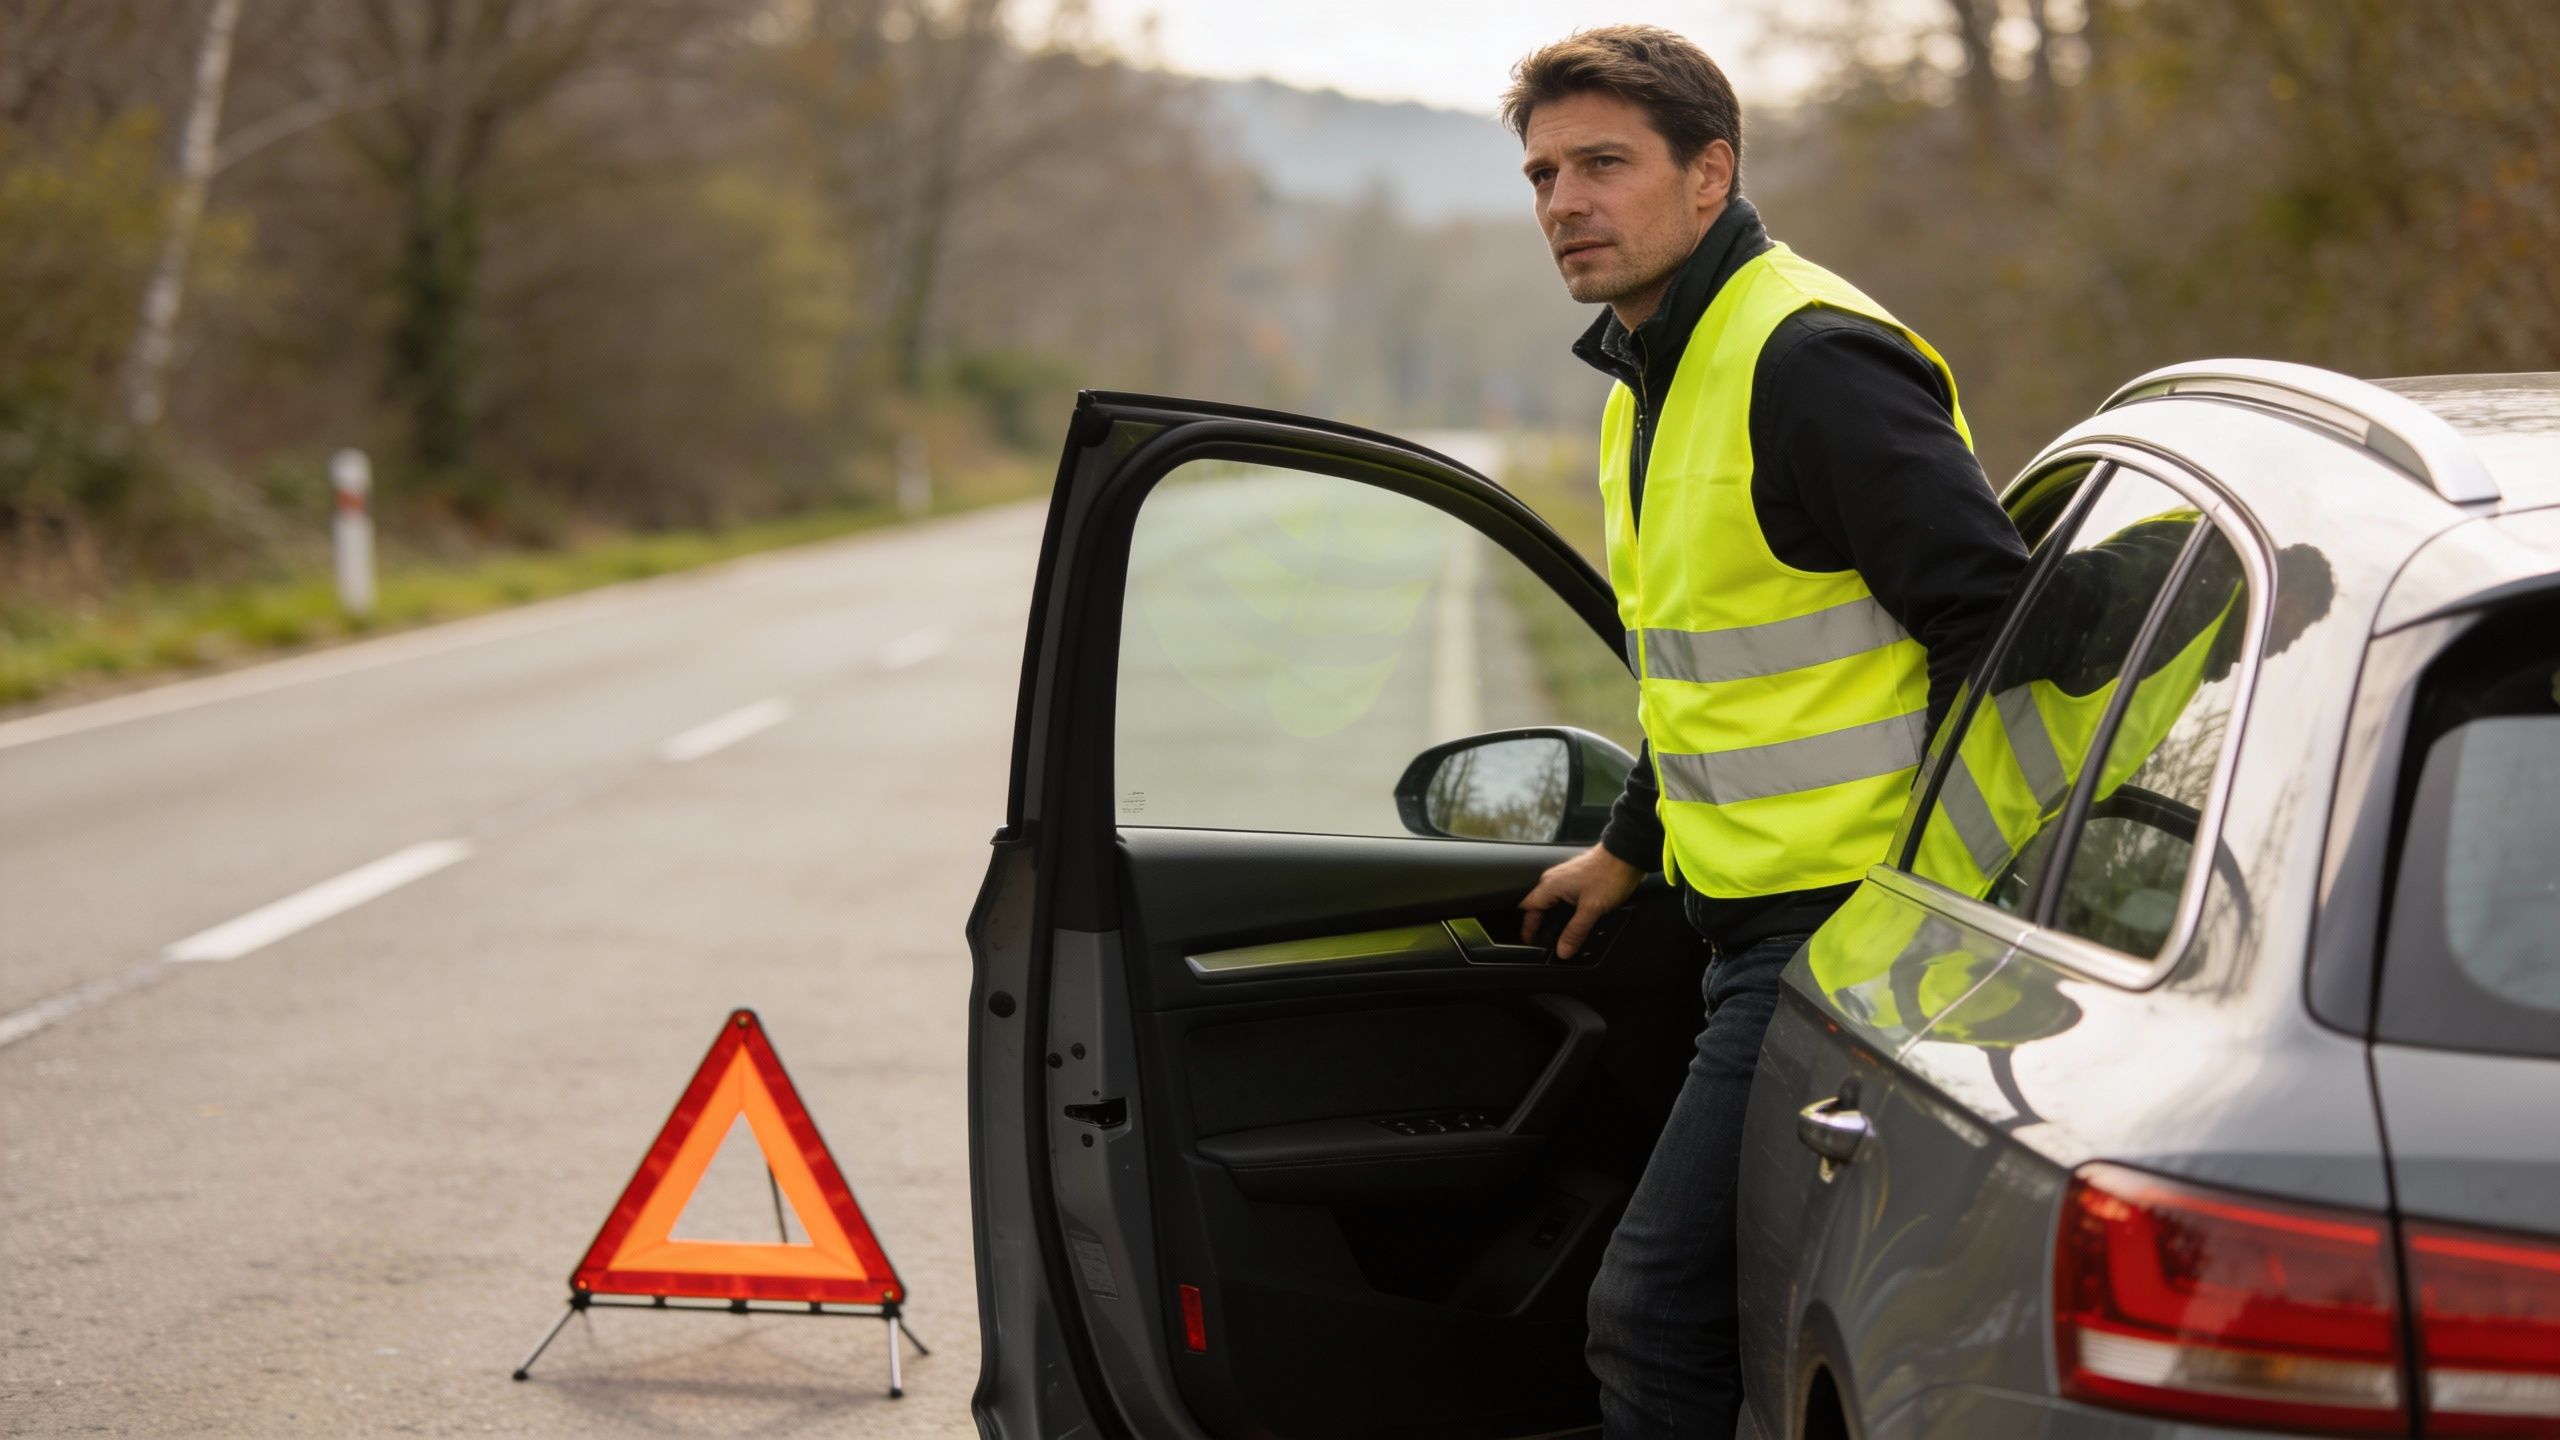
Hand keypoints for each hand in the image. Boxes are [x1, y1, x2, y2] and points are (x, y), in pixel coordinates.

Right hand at [1519, 844, 1642, 959]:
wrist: (1626, 854)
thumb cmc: (1609, 875)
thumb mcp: (1591, 909)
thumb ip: (1575, 932)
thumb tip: (1562, 950)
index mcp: (1551, 885)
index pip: (1529, 908)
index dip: (1527, 926)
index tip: (1529, 941)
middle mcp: (1554, 879)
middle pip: (1538, 905)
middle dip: (1538, 923)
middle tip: (1543, 942)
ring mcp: (1565, 876)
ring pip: (1551, 900)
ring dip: (1552, 916)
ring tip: (1558, 934)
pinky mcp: (1576, 876)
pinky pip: (1562, 895)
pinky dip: (1563, 909)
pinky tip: (1573, 919)